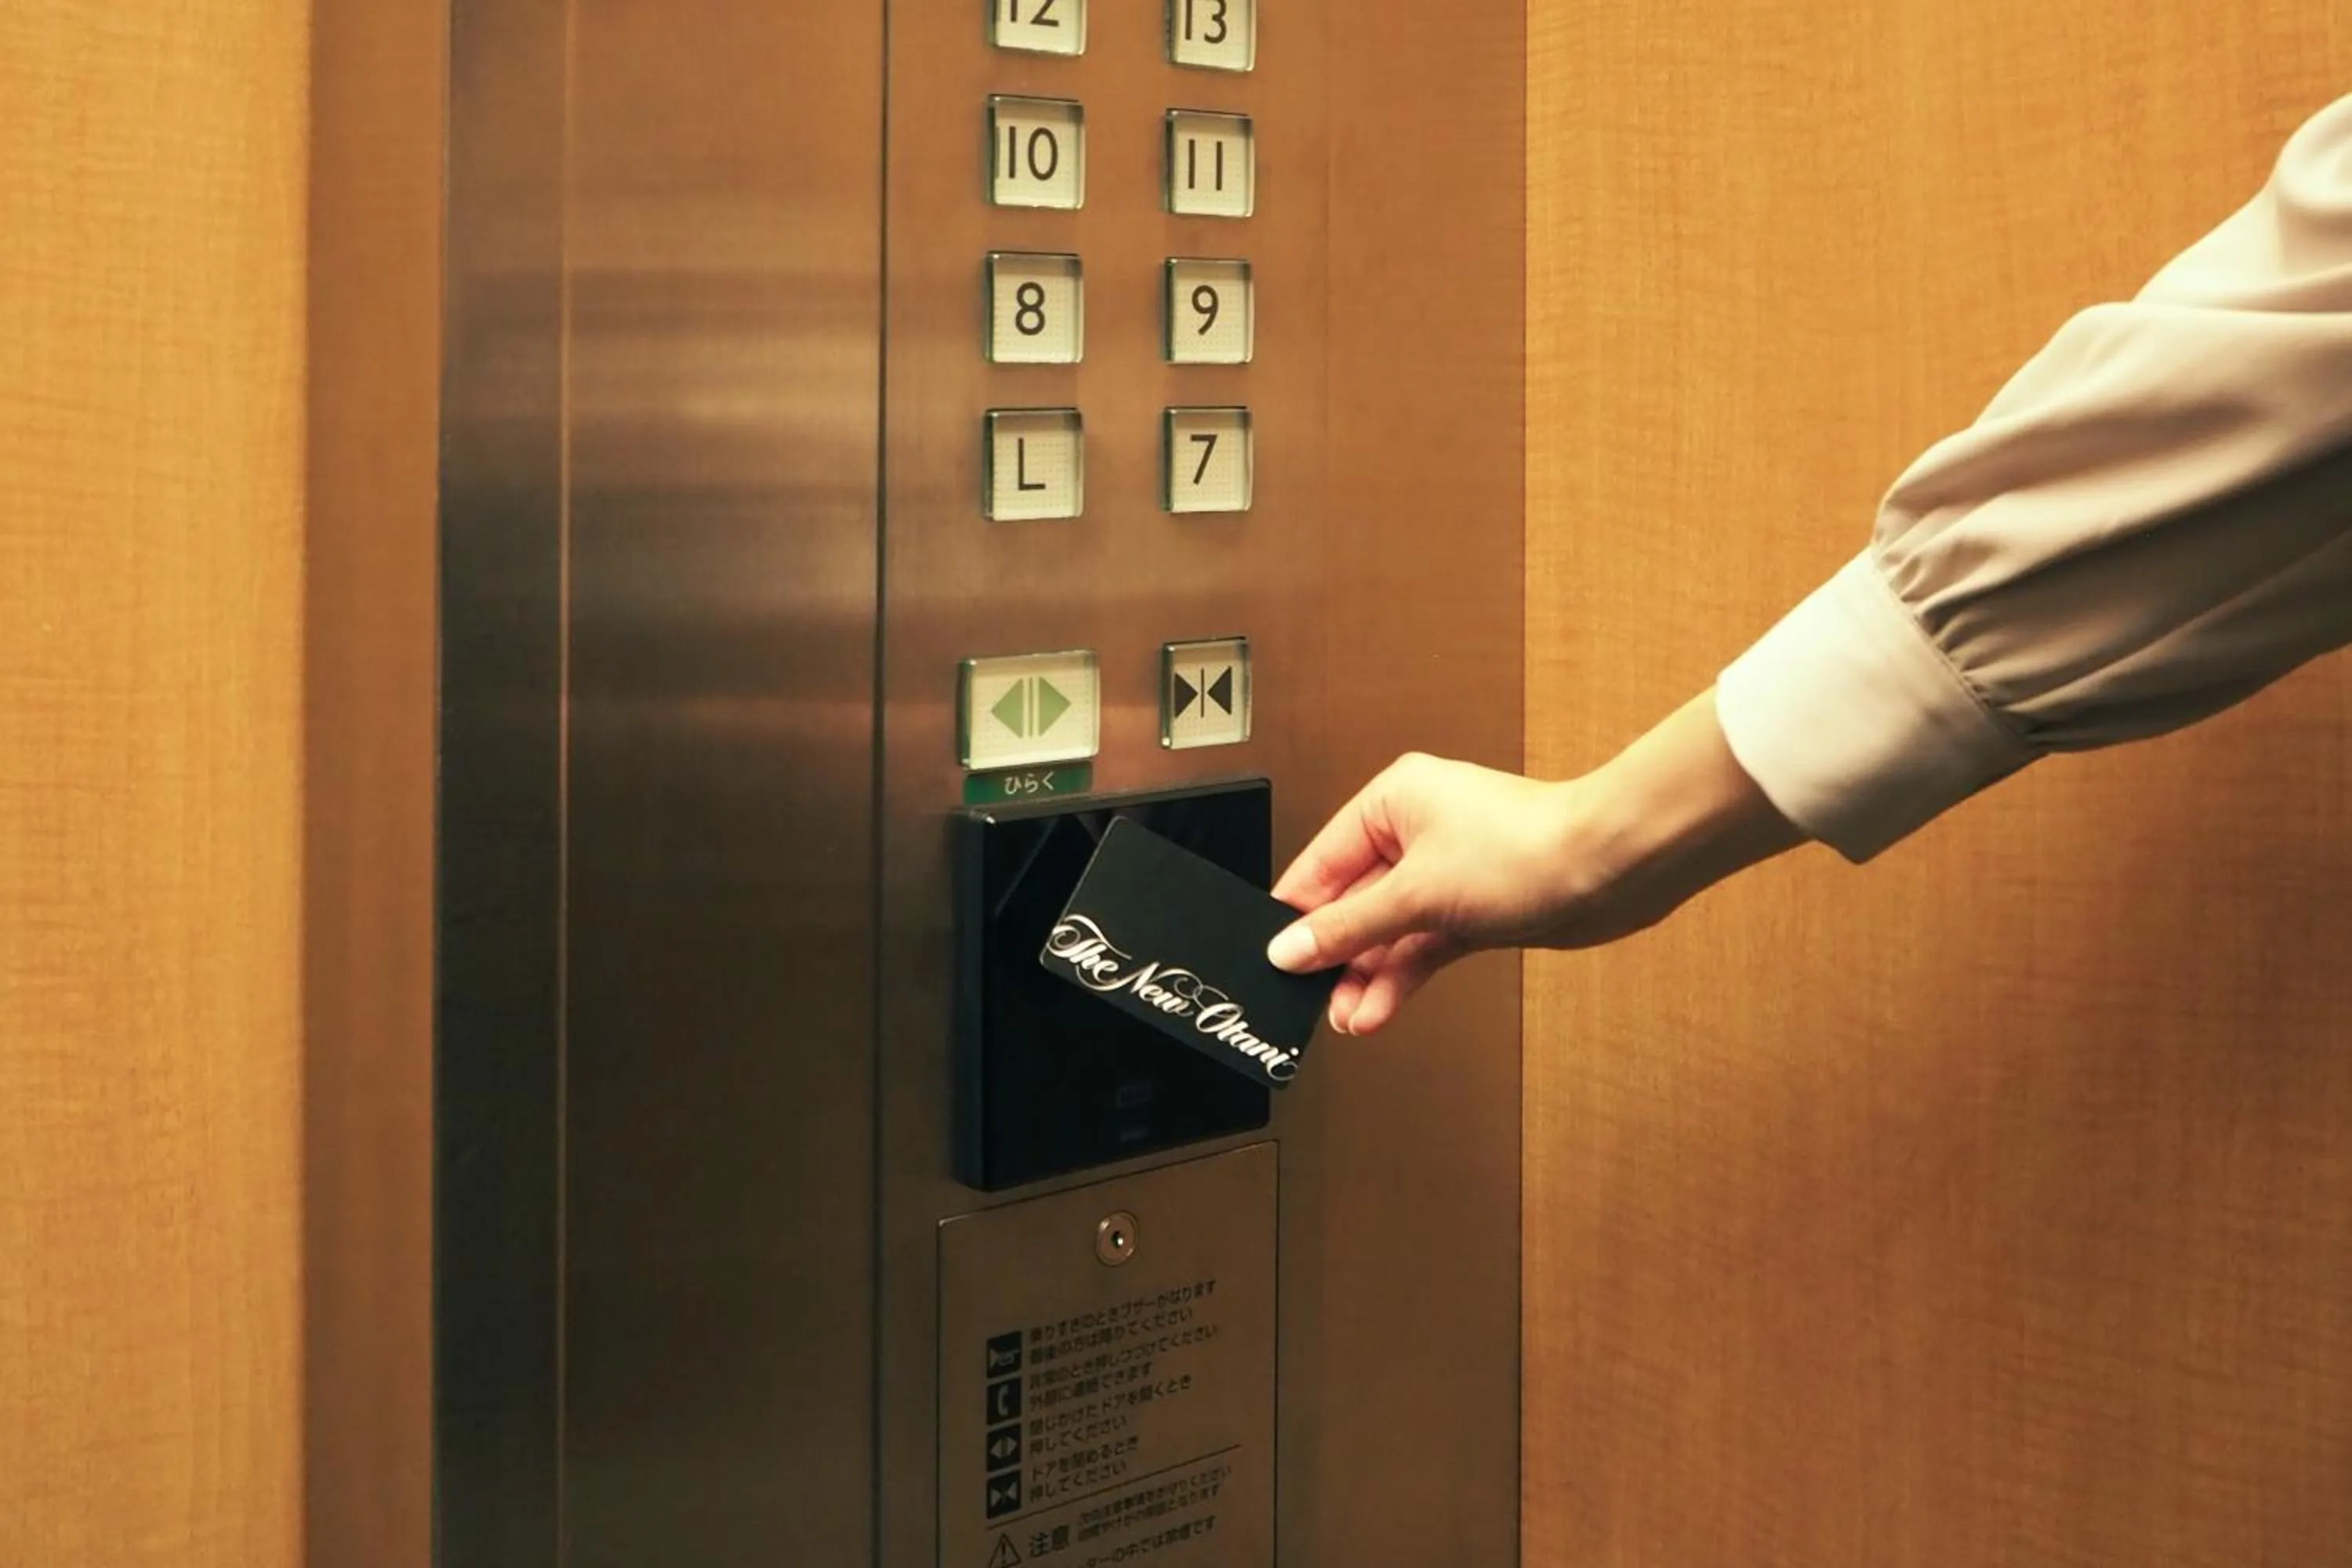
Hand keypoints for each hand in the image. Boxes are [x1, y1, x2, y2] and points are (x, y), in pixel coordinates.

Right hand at [1265, 692, 1805, 1035]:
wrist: (1610, 869)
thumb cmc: (1527, 849)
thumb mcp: (1416, 894)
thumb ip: (1348, 928)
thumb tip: (1290, 949)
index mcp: (1392, 802)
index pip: (1321, 864)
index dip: (1297, 916)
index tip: (1273, 959)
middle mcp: (1416, 832)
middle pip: (1353, 902)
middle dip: (1335, 956)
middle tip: (1310, 999)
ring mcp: (1446, 873)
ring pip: (1388, 932)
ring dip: (1367, 976)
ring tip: (1346, 1018)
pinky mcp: (1474, 909)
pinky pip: (1420, 946)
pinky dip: (1400, 977)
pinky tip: (1377, 1009)